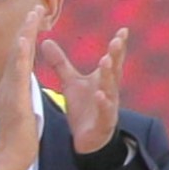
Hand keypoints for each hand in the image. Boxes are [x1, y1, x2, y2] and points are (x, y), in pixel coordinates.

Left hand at [40, 25, 132, 159]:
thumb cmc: (84, 107)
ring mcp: (108, 106)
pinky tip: (100, 95)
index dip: (118, 45)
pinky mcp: (103, 121)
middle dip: (116, 55)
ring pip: (110, 89)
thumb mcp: (71, 82)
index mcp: (103, 79)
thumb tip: (45, 41)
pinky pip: (104, 111)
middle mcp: (109, 90)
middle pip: (114, 70)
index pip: (113, 59)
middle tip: (116, 40)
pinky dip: (103, 103)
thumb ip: (60, 63)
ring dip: (109, 75)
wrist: (88, 139)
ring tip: (106, 60)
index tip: (123, 29)